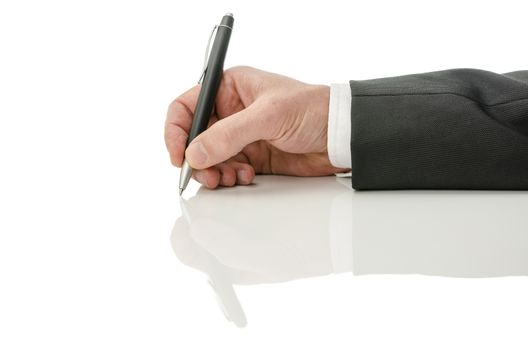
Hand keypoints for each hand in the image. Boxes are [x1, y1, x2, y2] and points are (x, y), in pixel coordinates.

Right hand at [165, 66, 348, 188]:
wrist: (342, 135)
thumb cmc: (313, 109)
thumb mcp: (268, 116)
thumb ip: (228, 134)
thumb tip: (194, 153)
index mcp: (230, 88)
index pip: (186, 106)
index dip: (176, 130)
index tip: (177, 154)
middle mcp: (231, 111)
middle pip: (195, 138)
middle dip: (196, 159)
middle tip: (206, 175)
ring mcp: (241, 136)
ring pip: (210, 158)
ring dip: (213, 172)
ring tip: (228, 178)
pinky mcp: (252, 157)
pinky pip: (228, 170)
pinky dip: (230, 177)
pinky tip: (246, 176)